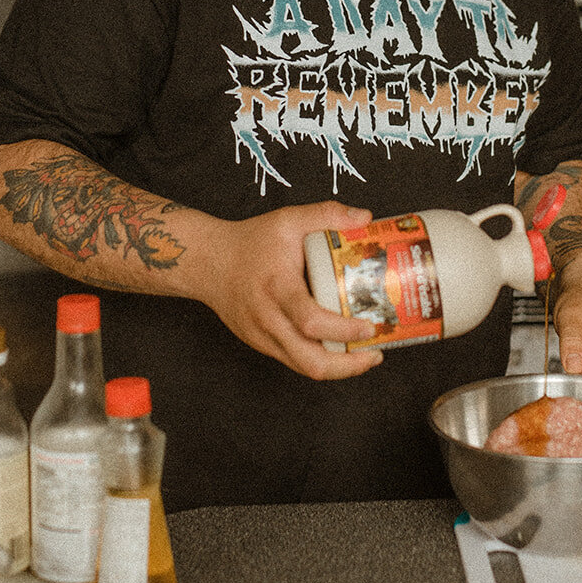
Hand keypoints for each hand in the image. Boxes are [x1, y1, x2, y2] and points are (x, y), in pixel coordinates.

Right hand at [201, 201, 384, 379]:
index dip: (343, 330)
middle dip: (348, 366)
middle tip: (374, 353)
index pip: (310, 321)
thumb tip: (365, 218)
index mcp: (277, 288)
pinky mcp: (260, 344)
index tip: (370, 326)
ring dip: (338, 368)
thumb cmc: (249, 243)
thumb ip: (326, 214)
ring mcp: (262, 337)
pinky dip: (320, 360)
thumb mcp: (287, 220)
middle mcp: (269, 319)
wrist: (207, 262)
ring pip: (303, 367)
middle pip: (309, 361)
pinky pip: (294, 360)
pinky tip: (339, 349)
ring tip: (364, 355)